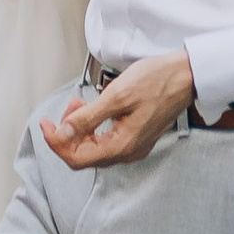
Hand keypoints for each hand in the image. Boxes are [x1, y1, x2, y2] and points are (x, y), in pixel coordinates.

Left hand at [41, 50, 195, 167]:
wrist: (187, 76)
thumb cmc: (158, 81)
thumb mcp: (116, 96)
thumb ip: (87, 118)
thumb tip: (64, 133)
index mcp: (122, 145)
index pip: (76, 157)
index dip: (56, 142)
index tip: (46, 124)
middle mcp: (128, 151)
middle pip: (84, 155)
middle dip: (68, 134)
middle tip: (67, 109)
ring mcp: (134, 145)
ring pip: (95, 147)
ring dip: (80, 129)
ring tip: (79, 105)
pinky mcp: (138, 135)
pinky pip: (107, 139)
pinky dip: (94, 127)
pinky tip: (95, 109)